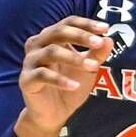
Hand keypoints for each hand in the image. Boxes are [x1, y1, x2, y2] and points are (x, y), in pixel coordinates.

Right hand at [15, 16, 111, 136]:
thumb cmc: (70, 84)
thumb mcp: (88, 68)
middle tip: (99, 43)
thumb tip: (109, 40)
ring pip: (51, 52)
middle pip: (58, 32)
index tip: (105, 28)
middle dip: (81, 36)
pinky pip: (43, 75)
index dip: (86, 24)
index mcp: (52, 37)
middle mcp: (38, 44)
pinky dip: (60, 80)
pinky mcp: (26, 80)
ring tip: (93, 66)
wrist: (54, 113)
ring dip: (74, 58)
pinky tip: (75, 86)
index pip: (68, 23)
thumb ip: (97, 54)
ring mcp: (30, 61)